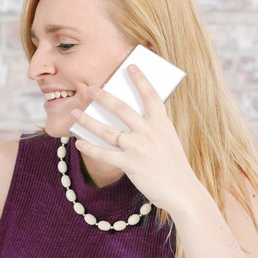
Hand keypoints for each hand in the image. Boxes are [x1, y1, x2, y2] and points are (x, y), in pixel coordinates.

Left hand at [71, 64, 201, 214]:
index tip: (130, 66)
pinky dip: (89, 148)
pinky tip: (78, 143)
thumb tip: (130, 118)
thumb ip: (152, 128)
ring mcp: (138, 147)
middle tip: (89, 88)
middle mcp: (149, 132)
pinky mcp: (130, 164)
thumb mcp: (168, 140)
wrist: (183, 191)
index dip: (140, 80)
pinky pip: (104, 154)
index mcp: (162, 123)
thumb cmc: (174, 166)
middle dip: (103, 96)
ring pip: (107, 130)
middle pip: (122, 108)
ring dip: (88, 121)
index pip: (151, 95)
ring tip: (75, 113)